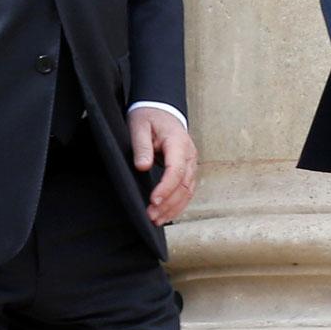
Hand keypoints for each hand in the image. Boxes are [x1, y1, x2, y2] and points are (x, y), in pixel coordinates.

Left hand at [131, 105, 198, 224]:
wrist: (161, 110)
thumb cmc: (149, 117)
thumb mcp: (139, 126)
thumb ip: (141, 146)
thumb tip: (143, 166)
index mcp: (178, 143)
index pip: (176, 170)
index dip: (166, 188)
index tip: (153, 201)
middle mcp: (190, 155)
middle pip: (184, 185)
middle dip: (168, 203)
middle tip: (151, 216)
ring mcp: (191, 163)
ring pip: (188, 191)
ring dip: (174, 208)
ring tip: (157, 220)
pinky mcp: (188, 170)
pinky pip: (187, 190)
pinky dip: (178, 204)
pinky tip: (167, 214)